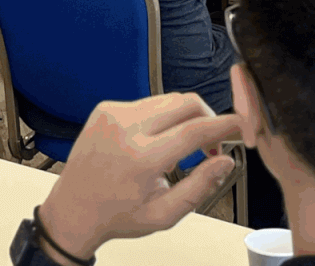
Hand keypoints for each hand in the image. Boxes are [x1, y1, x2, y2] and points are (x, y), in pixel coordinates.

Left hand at [35, 94, 240, 262]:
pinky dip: (161, 116)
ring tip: (183, 145)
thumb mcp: (164, 214)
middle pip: (186, 102)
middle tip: (212, 141)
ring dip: (184, 116)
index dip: (225, 126)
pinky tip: (155, 140)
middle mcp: (126, 129)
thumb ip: (200, 186)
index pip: (197, 130)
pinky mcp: (106, 108)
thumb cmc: (116, 214)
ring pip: (168, 99)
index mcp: (142, 158)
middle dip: (209, 116)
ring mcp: (114, 114)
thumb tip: (225, 161)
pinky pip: (147, 102)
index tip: (240, 126)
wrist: (74, 208)